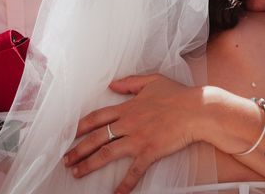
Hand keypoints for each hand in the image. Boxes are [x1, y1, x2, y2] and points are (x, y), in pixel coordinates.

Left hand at [64, 73, 202, 193]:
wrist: (197, 109)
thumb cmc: (179, 95)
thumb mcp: (153, 81)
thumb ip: (130, 82)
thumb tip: (113, 85)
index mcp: (128, 107)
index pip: (98, 117)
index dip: (81, 126)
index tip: (69, 135)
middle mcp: (129, 123)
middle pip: (96, 137)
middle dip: (78, 149)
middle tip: (66, 159)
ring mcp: (138, 138)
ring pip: (106, 153)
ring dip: (89, 164)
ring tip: (77, 172)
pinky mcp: (150, 151)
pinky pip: (134, 171)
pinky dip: (124, 184)